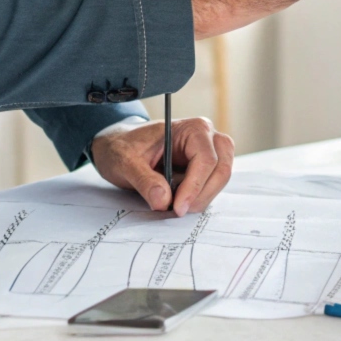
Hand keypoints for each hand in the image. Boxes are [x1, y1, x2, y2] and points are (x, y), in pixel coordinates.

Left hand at [91, 117, 234, 216]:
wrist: (119, 147)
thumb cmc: (123, 147)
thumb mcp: (125, 162)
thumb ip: (143, 180)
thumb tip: (163, 200)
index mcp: (191, 129)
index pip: (206, 159)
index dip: (195, 186)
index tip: (178, 207)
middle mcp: (206, 138)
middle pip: (220, 170)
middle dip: (201, 195)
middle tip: (178, 211)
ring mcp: (209, 153)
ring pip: (220, 180)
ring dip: (201, 198)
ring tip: (175, 206)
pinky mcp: (205, 168)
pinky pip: (212, 186)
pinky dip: (199, 197)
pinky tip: (179, 202)